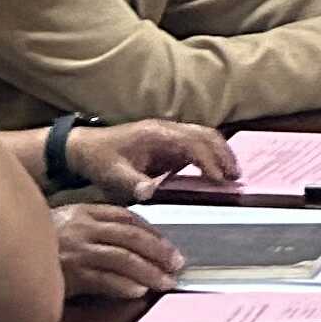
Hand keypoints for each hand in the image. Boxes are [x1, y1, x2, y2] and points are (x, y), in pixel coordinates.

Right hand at [52, 204, 186, 299]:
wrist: (4, 252)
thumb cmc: (39, 242)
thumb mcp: (68, 224)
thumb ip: (96, 228)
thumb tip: (130, 243)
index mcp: (85, 211)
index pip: (128, 218)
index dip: (153, 233)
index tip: (169, 246)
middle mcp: (83, 227)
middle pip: (132, 237)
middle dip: (159, 251)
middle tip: (177, 265)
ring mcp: (76, 249)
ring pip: (123, 258)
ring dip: (149, 272)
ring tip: (165, 282)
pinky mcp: (69, 273)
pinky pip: (103, 279)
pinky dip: (124, 285)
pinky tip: (138, 291)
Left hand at [61, 119, 235, 200]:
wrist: (85, 147)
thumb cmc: (100, 160)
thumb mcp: (111, 174)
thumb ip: (131, 183)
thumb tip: (149, 192)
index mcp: (157, 134)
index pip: (193, 144)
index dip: (209, 161)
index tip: (220, 180)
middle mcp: (167, 129)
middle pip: (205, 134)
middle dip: (224, 154)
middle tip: (235, 177)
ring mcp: (168, 132)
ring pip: (204, 135)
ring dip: (220, 152)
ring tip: (231, 174)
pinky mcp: (168, 140)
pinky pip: (196, 142)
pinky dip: (211, 154)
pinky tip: (215, 170)